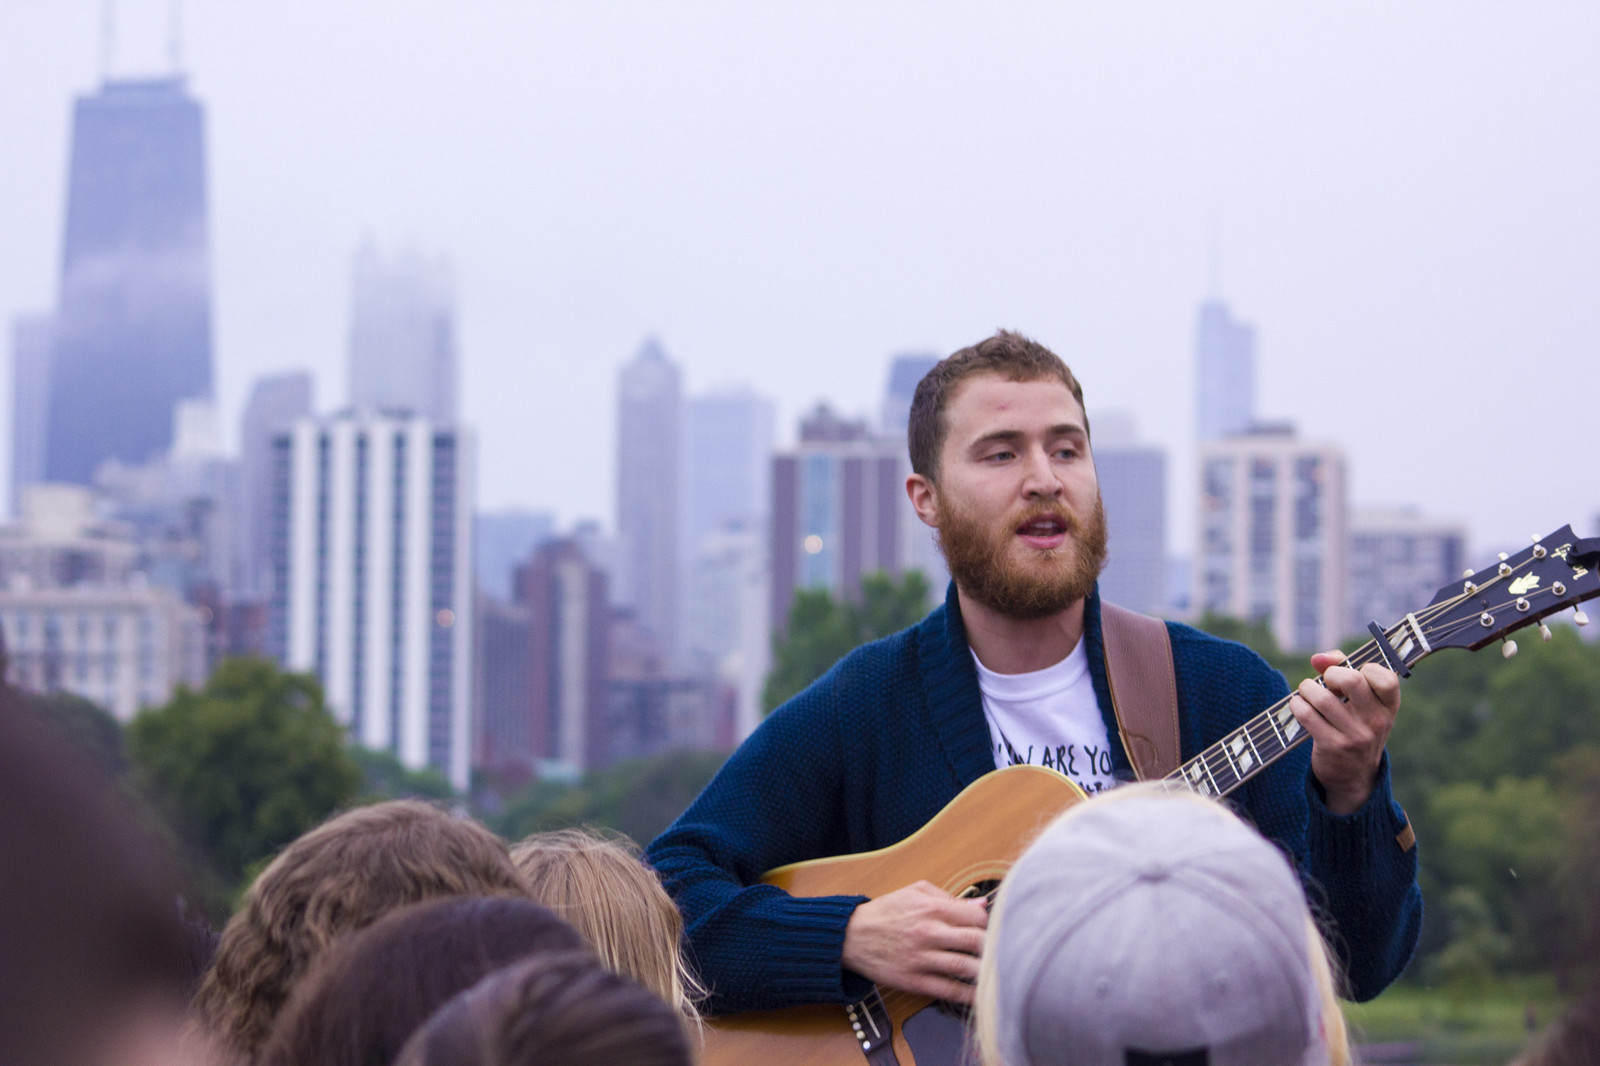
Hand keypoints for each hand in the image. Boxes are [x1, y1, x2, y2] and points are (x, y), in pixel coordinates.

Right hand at [841, 880, 987, 1004]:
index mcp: (931, 909)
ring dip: (985, 972)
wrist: (851, 936)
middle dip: (994, 948)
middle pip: (975, 942)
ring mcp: (921, 959)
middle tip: (1003, 952)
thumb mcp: (915, 892)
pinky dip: (968, 995)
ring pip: (965, 968)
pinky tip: (981, 995)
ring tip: (998, 973)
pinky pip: (948, 990)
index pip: (975, 917)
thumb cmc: (886, 911)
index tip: (997, 930)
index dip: (992, 925)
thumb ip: (950, 898)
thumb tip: (980, 905)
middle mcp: (928, 933)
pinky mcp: (914, 980)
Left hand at [1288, 651, 1400, 814]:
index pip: (1386, 678)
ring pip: (1322, 697)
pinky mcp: (1332, 746)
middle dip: (1330, 673)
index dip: (1364, 667)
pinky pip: (1306, 714)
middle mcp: (1376, 721)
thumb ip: (1344, 670)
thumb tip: (1318, 658)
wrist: (1354, 777)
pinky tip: (1298, 705)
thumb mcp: (1362, 704)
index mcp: (1389, 707)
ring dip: (1307, 688)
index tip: (1351, 672)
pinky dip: (1297, 704)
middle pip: (1351, 680)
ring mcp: (1355, 736)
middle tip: (1325, 681)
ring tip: (1306, 691)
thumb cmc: (1355, 726)